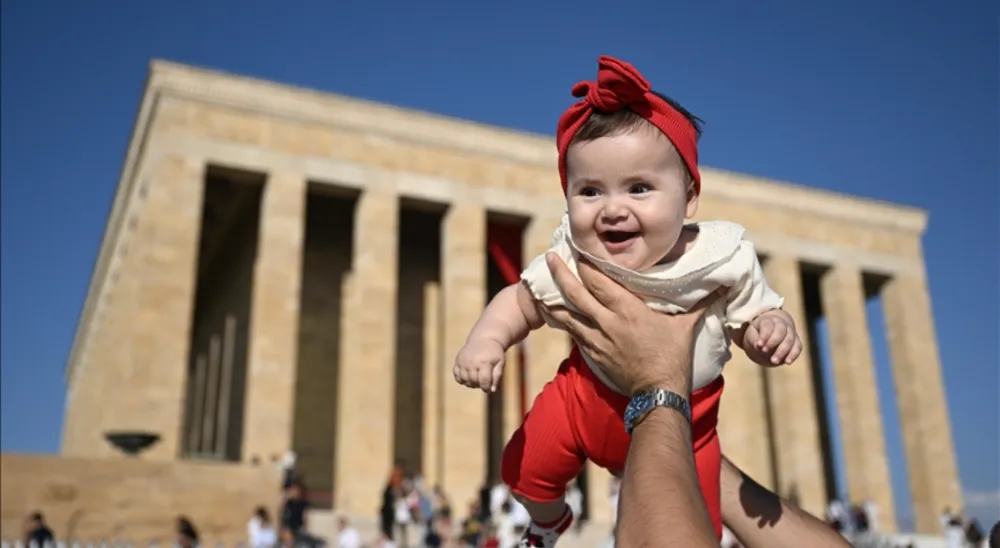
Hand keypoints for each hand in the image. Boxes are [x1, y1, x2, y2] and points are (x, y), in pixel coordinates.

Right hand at [454, 338, 505, 392]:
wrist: (484, 339)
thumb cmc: (494, 353)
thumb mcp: (500, 363)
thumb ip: (497, 376)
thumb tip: (492, 390)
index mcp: (484, 363)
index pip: (484, 381)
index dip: (486, 388)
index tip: (488, 389)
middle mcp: (472, 362)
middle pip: (473, 381)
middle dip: (479, 385)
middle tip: (483, 382)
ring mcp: (463, 361)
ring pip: (464, 379)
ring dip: (470, 383)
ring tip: (476, 379)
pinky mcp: (458, 360)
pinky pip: (456, 375)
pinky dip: (461, 379)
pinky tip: (468, 376)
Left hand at [540, 253, 716, 396]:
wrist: (657, 393)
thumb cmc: (673, 357)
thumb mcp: (685, 327)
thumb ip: (699, 303)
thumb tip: (720, 286)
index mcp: (628, 310)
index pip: (600, 281)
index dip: (587, 264)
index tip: (579, 249)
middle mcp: (607, 322)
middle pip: (577, 293)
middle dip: (561, 273)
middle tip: (550, 256)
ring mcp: (597, 339)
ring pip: (567, 315)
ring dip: (552, 300)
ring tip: (539, 287)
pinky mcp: (593, 354)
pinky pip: (573, 334)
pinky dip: (562, 322)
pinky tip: (554, 314)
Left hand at [743, 310, 800, 364]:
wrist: (768, 336)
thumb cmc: (757, 336)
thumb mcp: (751, 336)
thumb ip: (753, 340)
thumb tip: (758, 346)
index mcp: (767, 320)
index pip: (768, 326)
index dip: (764, 335)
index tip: (759, 345)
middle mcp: (781, 324)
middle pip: (781, 331)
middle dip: (773, 342)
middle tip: (765, 352)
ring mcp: (790, 332)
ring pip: (790, 339)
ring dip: (783, 351)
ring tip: (774, 361)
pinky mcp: (796, 342)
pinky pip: (798, 347)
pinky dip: (793, 354)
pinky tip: (787, 362)